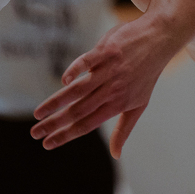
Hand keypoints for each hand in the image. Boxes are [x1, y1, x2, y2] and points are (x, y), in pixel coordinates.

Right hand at [31, 11, 181, 155]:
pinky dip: (75, 70)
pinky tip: (64, 81)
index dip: (66, 135)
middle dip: (55, 124)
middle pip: (79, 110)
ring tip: (38, 114)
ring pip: (79, 89)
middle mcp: (112, 89)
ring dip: (56, 102)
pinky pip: (88, 61)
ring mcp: (109, 69)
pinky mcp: (107, 50)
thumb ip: (124, 129)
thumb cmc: (147, 74)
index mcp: (118, 104)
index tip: (47, 144)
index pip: (87, 124)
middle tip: (34, 134)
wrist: (160, 38)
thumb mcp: (140, 104)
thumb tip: (116, 155)